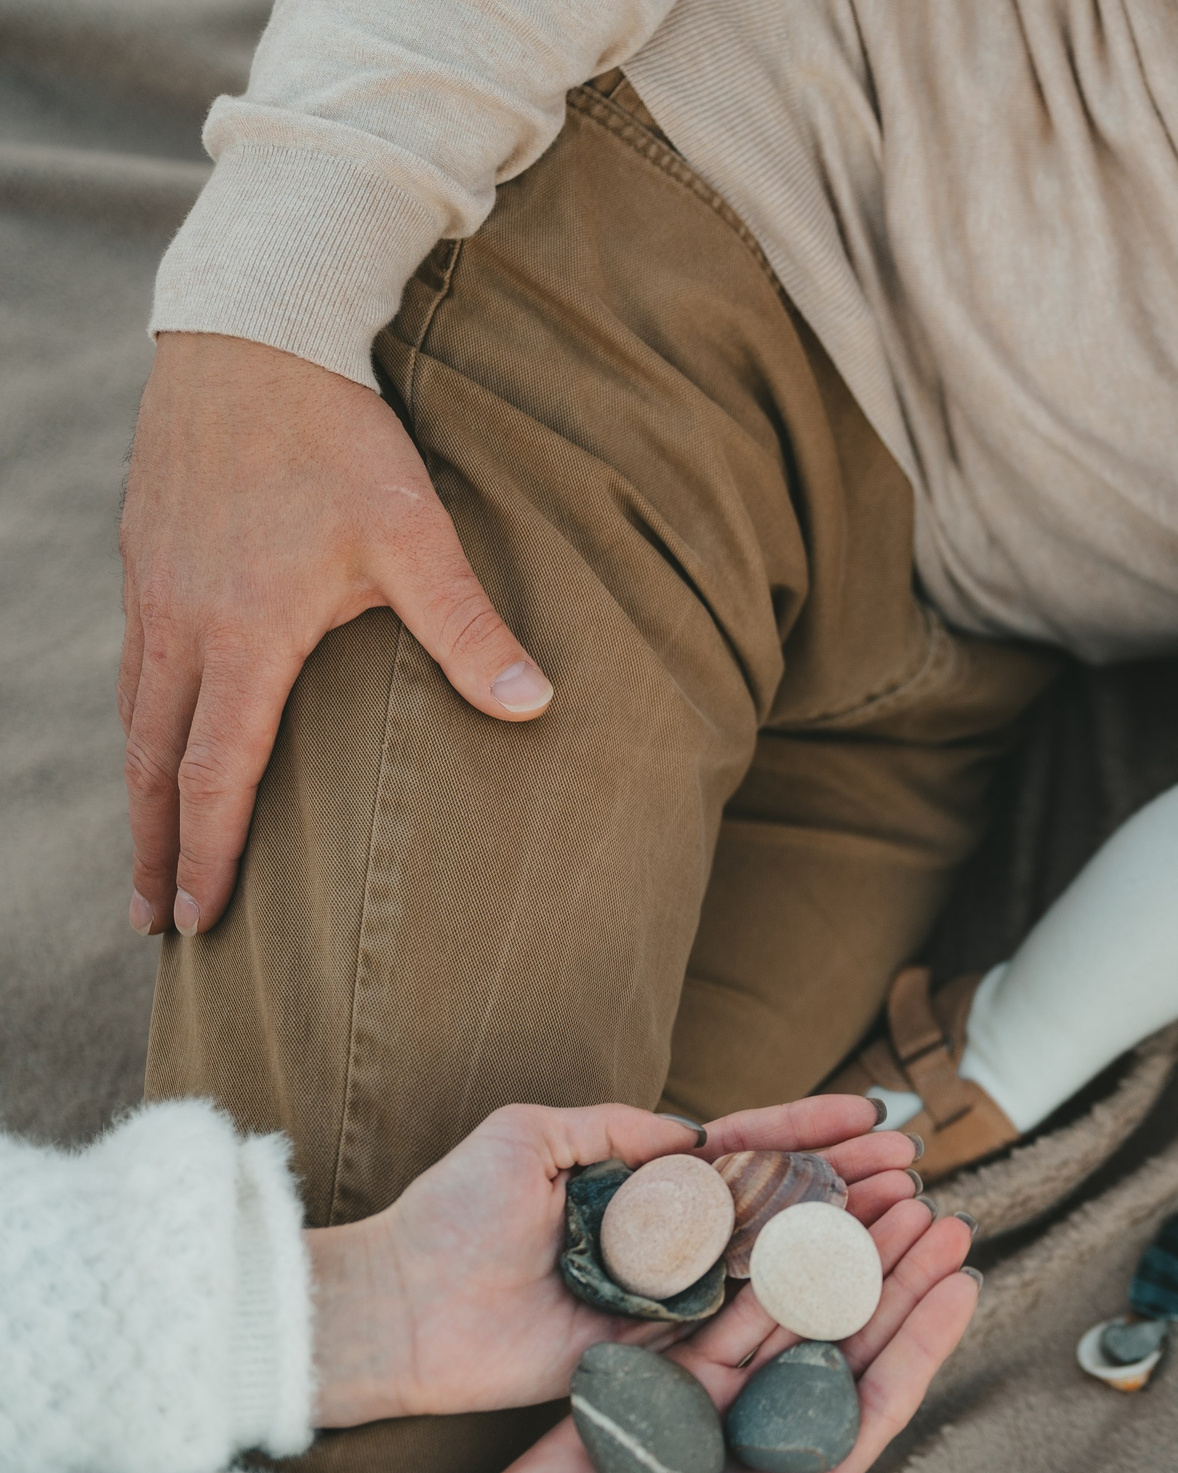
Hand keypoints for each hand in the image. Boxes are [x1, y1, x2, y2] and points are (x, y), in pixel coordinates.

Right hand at [119, 331, 551, 939]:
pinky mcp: (147, 553)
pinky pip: (135, 661)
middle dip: (156, 850)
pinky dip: (141, 720)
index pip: (219, 775)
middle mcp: (181, 622)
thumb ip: (468, 626)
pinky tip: (157, 734)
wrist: (252, 333)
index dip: (210, 854)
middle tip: (158, 925)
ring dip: (142, 792)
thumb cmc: (338, 436)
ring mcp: (153, 587)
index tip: (202, 920)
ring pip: (136, 714)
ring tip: (150, 850)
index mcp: (243, 636)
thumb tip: (534, 705)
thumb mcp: (415, 534)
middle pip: (156, 764)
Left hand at [308, 1095, 927, 1427]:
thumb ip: (617, 1127)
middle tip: (912, 1166)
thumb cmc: (450, 1215)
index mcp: (645, 1182)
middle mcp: (670, 1237)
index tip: (872, 1110)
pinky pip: (740, 1320)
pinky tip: (857, 1277)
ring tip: (908, 1207)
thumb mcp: (530, 1135)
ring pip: (777, 1258)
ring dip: (846, 1232)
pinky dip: (801, 1299)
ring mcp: (670, 1293)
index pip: (745, 1145)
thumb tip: (694, 1129)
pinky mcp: (660, 1349)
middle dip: (849, 1178)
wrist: (399, 1310)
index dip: (810, 1126)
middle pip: (780, 1201)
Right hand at [381, 1212, 979, 1472]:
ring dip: (845, 1257)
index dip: (925, 1341)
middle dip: (900, 1280)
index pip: (880, 1401)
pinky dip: (766, 1265)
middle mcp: (772, 1438)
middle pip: (853, 1343)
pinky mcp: (674, 1375)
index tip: (965, 1280)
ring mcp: (725, 1402)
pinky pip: (730, 1309)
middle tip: (940, 1216)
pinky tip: (800, 1220)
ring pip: (800, 1312)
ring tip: (887, 1200)